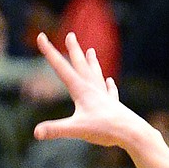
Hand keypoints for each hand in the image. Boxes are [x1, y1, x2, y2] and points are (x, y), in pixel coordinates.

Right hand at [33, 33, 142, 147]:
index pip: (61, 68)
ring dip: (92, 63)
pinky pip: (109, 92)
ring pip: (96, 75)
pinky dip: (108, 86)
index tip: (41, 37)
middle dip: (74, 51)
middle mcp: (93, 89)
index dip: (49, 52)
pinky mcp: (113, 107)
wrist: (132, 133)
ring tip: (91, 51)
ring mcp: (104, 97)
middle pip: (81, 66)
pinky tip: (109, 81)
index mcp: (81, 90)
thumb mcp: (76, 130)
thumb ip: (55, 130)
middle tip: (71, 35)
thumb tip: (36, 132)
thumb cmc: (105, 129)